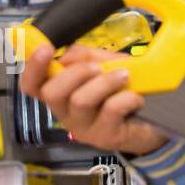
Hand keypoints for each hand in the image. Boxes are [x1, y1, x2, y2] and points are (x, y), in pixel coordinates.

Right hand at [18, 43, 168, 155]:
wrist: (152, 122)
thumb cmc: (121, 92)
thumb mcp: (105, 66)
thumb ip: (85, 57)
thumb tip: (67, 54)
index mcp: (60, 95)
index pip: (32, 86)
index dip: (32, 68)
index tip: (45, 48)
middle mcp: (65, 114)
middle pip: (52, 93)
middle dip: (76, 73)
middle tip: (98, 68)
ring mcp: (84, 128)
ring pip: (81, 101)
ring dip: (104, 82)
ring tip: (124, 76)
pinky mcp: (105, 137)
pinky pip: (110, 110)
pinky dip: (126, 97)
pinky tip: (136, 98)